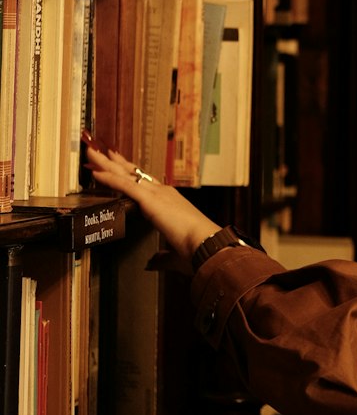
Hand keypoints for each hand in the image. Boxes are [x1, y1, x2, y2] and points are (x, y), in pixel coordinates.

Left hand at [82, 138, 220, 273]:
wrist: (207, 244)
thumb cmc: (197, 250)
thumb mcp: (174, 254)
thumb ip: (162, 257)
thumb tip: (152, 263)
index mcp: (170, 202)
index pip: (146, 184)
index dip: (131, 174)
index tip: (119, 165)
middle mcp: (164, 193)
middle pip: (134, 173)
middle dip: (115, 162)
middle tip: (101, 152)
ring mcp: (157, 194)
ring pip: (126, 174)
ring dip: (106, 164)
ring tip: (91, 154)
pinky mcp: (151, 200)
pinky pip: (125, 185)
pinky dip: (109, 178)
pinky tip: (96, 173)